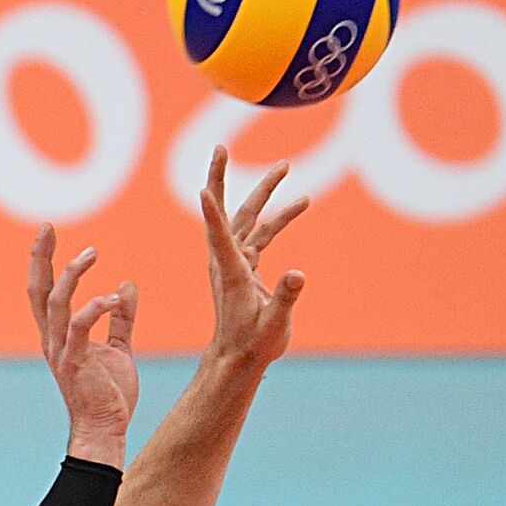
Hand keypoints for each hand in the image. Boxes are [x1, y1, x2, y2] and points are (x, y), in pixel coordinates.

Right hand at [28, 225, 138, 467]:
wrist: (106, 430)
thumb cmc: (109, 393)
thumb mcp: (119, 348)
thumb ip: (121, 318)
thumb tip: (126, 284)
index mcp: (59, 334)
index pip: (45, 290)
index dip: (44, 260)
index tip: (48, 232)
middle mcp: (53, 339)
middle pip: (38, 290)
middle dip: (41, 257)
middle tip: (47, 227)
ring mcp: (61, 350)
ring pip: (56, 302)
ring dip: (72, 274)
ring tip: (92, 253)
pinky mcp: (75, 362)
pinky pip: (79, 327)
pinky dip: (95, 307)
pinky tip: (116, 296)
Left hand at [200, 145, 309, 371]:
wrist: (240, 358)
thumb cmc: (253, 345)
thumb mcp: (273, 326)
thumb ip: (285, 299)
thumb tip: (298, 274)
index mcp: (231, 272)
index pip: (218, 236)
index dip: (211, 213)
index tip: (203, 187)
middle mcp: (228, 260)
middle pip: (226, 212)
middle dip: (222, 178)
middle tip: (221, 148)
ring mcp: (236, 260)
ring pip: (247, 217)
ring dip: (265, 192)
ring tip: (286, 166)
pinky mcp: (245, 265)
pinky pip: (262, 234)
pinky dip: (278, 217)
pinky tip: (302, 203)